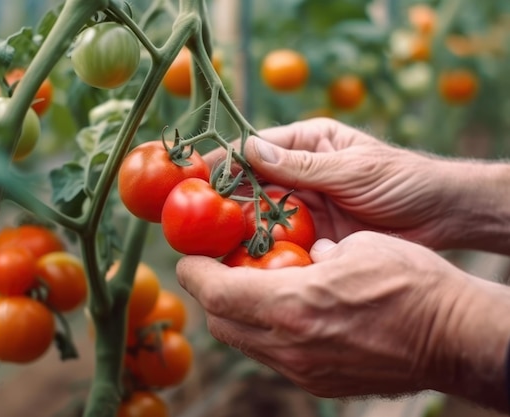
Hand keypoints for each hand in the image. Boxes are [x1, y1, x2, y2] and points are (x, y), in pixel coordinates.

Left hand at [176, 231, 509, 406]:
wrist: (456, 337)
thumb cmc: (412, 282)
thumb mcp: (357, 247)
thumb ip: (316, 254)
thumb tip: (307, 257)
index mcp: (292, 305)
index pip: (217, 293)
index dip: (193, 273)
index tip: (188, 260)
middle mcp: (290, 346)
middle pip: (222, 324)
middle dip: (210, 296)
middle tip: (216, 271)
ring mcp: (305, 371)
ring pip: (246, 344)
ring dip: (236, 316)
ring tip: (248, 289)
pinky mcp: (321, 384)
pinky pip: (274, 358)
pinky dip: (265, 334)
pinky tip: (284, 313)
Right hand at [208, 118, 465, 248]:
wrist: (444, 217)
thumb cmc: (403, 179)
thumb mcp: (352, 169)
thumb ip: (302, 166)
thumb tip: (247, 150)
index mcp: (307, 145)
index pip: (255, 149)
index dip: (223, 161)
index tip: (192, 175)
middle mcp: (299, 174)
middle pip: (250, 185)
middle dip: (223, 199)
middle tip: (192, 217)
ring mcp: (305, 207)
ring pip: (261, 215)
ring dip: (239, 227)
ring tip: (210, 242)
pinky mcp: (314, 236)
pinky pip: (281, 241)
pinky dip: (264, 250)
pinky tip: (244, 260)